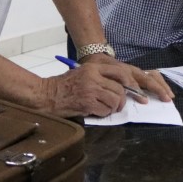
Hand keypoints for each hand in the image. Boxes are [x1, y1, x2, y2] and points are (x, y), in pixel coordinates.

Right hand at [45, 58, 172, 116]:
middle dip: (122, 99)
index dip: (132, 83)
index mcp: (93, 68)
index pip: (121, 72)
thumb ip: (100, 76)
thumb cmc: (63, 85)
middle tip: (119, 105)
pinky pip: (105, 110)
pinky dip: (104, 113)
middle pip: (120, 89)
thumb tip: (120, 86)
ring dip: (114, 108)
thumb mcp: (82, 73)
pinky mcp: (87, 104)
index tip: (136, 91)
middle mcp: (94, 77)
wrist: (46, 95)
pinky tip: (97, 112)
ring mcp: (91, 90)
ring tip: (107, 109)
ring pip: (115, 100)